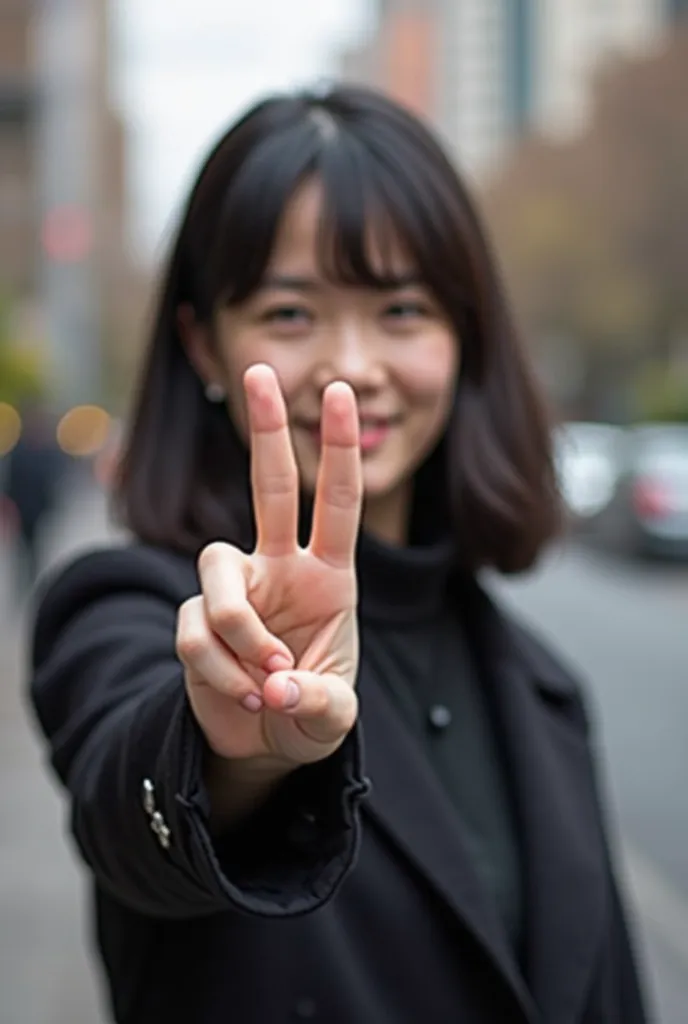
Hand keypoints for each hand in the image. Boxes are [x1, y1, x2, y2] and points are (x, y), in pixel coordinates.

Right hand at [176, 363, 362, 779]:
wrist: (262, 743)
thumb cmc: (308, 711)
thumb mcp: (331, 715)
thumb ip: (317, 703)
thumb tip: (276, 685)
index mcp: (327, 576)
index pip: (338, 503)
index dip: (340, 448)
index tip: (341, 390)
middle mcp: (278, 568)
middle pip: (271, 487)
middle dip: (267, 429)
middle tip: (260, 370)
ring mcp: (233, 590)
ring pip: (216, 575)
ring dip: (240, 635)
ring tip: (265, 683)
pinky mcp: (193, 621)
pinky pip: (194, 635)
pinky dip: (220, 673)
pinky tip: (242, 695)